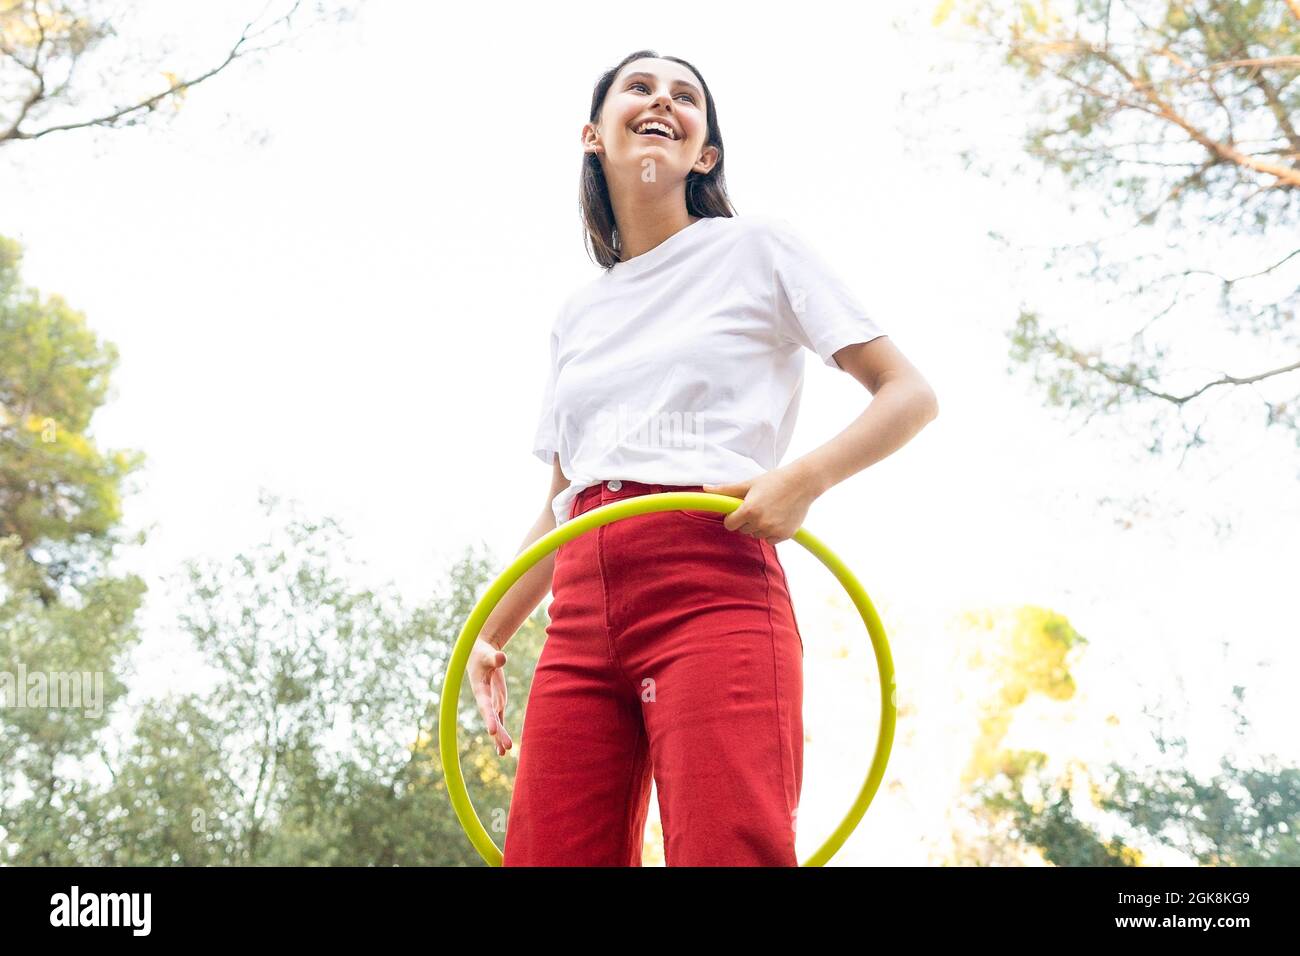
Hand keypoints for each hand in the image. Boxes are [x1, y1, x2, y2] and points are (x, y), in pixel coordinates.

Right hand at [469, 637, 511, 755]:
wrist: (478, 655)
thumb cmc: (483, 653)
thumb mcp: (488, 654)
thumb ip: (495, 657)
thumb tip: (502, 657)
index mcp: (480, 689)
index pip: (485, 706)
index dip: (488, 718)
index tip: (492, 731)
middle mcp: (484, 699)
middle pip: (492, 718)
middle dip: (499, 733)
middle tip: (507, 747)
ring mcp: (491, 702)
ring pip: (496, 722)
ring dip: (500, 737)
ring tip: (505, 752)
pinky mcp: (496, 702)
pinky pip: (499, 719)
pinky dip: (501, 732)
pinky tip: (502, 748)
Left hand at [701, 466, 818, 543]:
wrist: (802, 482)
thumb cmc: (774, 480)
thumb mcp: (749, 483)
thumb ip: (726, 490)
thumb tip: (705, 488)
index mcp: (748, 510)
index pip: (729, 524)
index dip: (732, 517)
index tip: (739, 510)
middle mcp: (760, 523)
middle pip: (743, 530)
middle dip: (746, 520)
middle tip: (758, 505)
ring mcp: (773, 530)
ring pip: (756, 535)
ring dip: (759, 526)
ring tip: (770, 510)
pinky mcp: (785, 535)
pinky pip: (770, 540)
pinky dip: (772, 532)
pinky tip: (778, 517)